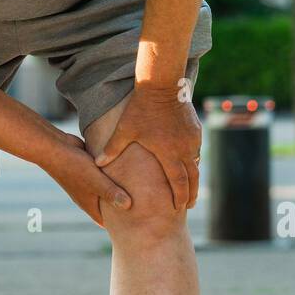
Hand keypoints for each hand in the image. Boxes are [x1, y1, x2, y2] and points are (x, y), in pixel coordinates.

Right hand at [46, 134, 132, 226]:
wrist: (54, 147)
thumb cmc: (73, 166)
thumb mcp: (95, 180)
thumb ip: (111, 192)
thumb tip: (129, 206)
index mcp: (88, 204)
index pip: (106, 222)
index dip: (120, 228)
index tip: (137, 229)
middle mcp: (88, 195)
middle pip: (108, 207)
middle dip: (122, 210)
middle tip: (144, 212)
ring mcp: (88, 182)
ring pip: (107, 190)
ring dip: (119, 191)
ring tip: (141, 193)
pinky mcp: (90, 169)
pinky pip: (105, 177)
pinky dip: (115, 177)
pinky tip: (129, 172)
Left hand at [94, 84, 201, 208]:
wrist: (162, 86)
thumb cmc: (141, 109)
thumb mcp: (125, 130)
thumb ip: (112, 148)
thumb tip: (97, 164)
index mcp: (168, 154)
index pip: (178, 183)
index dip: (180, 197)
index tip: (180, 209)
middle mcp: (184, 149)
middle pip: (193, 178)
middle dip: (191, 194)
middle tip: (189, 206)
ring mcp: (192, 139)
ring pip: (196, 163)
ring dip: (194, 177)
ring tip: (190, 188)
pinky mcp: (196, 129)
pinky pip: (196, 149)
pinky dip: (194, 160)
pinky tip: (190, 163)